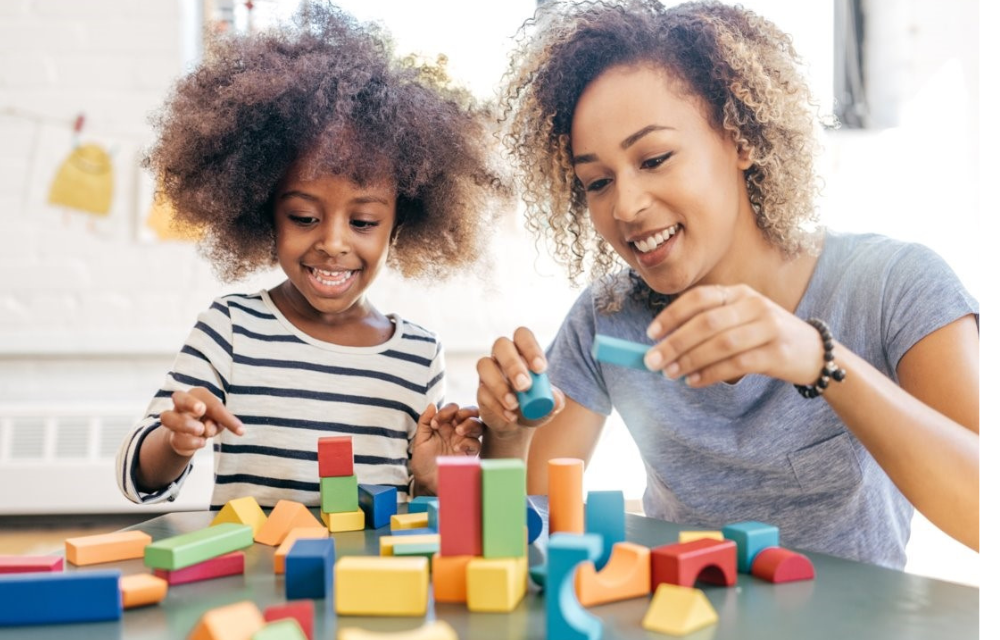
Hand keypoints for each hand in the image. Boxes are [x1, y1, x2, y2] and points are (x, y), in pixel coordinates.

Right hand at [160, 388, 244, 456]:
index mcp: (197, 395)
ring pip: (168, 417)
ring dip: (185, 424)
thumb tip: (208, 429)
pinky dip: (189, 442)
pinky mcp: (171, 437)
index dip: (224, 415)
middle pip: (179, 397)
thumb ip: (219, 422)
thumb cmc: (210, 419)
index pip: (210, 402)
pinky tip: (202, 442)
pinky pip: (175, 438)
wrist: (192, 435)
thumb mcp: (220, 419)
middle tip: (201, 409)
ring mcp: (173, 420)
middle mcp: (181, 404)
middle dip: (190, 402)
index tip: (240, 430)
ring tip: (201, 430)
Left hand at [411, 403, 482, 493]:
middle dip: (465, 412)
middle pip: (470, 412)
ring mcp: (464, 441)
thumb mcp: (420, 440)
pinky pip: (476, 443)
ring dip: (470, 424)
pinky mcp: (470, 454)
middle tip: (456, 419)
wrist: (427, 482)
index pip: (453, 409)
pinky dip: (469, 442)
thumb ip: (424, 422)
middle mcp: (457, 431)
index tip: (434, 423)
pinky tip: (458, 448)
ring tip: (458, 431)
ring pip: (478, 425)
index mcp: (445, 425)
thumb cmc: (423, 462)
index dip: (446, 411)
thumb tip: (432, 405)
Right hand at [475, 326, 565, 434]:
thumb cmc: (536, 405)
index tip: (540, 369)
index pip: (522, 336)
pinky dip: (497, 406)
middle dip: (512, 365)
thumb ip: (555, 401)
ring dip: (500, 386)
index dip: (530, 348)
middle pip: (501, 345)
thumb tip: (555, 400)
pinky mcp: (480, 391)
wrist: (519, 425)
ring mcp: (489, 372)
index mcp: (522, 351)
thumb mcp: (550, 405)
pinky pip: (482, 392)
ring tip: (514, 405)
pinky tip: (510, 416)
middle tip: (525, 386)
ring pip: (484, 365)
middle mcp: (503, 356)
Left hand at [642, 284, 826, 386]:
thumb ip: (708, 328)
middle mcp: (753, 305)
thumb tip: (664, 345)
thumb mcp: (740, 321)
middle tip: (652, 361)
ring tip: (670, 373)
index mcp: (739, 293)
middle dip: (675, 342)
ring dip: (690, 360)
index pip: (699, 298)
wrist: (814, 352)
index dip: (672, 315)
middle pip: (707, 322)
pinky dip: (711, 373)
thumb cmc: (764, 337)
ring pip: (721, 344)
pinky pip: (737, 364)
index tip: (651, 334)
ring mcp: (768, 327)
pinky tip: (693, 381)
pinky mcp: (777, 352)